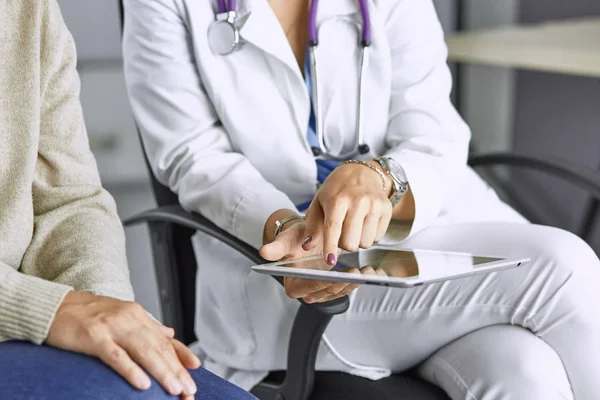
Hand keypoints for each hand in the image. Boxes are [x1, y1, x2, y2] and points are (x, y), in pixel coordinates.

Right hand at [47, 291, 200, 398]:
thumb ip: (147, 326)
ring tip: (175, 390)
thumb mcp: (122, 315)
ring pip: (144, 352)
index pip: (164, 338)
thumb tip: (170, 332)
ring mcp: (113, 327)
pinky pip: (117, 356)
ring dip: (162, 372)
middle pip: (158, 348)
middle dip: (176, 370)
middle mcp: (130, 319)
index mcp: (137, 315)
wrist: (55, 306)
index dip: (181, 354)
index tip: (196, 369)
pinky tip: (143, 384)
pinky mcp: (94, 337)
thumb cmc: (88, 314)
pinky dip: (132, 370)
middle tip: (189, 390)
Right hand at [260, 210, 364, 303]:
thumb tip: (263, 252)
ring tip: (368, 272)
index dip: (325, 281)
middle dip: (345, 283)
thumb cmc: (296, 238)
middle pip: (328, 291)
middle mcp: (306, 293)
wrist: (308, 236)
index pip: (310, 286)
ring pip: (340, 292)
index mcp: (293, 284)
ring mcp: (321, 293)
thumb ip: (277, 247)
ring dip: (355, 283)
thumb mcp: (287, 239)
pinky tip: (370, 273)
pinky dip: (359, 281)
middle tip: (359, 272)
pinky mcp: (333, 289)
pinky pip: (346, 287)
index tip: (340, 273)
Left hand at [303, 161, 392, 264]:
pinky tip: (365, 222)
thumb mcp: (319, 203)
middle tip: (341, 231)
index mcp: (337, 199)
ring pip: (365, 243)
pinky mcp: (387, 209)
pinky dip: (369, 236)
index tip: (330, 261)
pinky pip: (377, 238)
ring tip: (353, 225)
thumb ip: (312, 226)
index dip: (330, 246)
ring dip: (357, 240)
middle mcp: (358, 201)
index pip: (333, 228)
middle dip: (343, 244)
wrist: (362, 172)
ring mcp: (375, 205)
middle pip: (350, 243)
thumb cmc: (336, 190)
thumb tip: (307, 246)